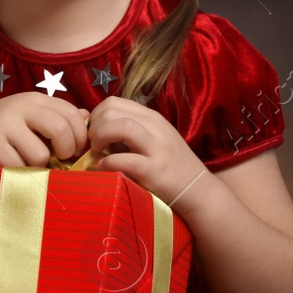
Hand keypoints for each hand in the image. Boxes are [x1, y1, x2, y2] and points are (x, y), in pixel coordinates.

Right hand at [0, 92, 90, 166]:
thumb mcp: (29, 117)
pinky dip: (19, 174)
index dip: (80, 136)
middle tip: (58, 160)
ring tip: (27, 163)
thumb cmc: (2, 129)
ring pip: (40, 154)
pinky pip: (18, 166)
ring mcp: (4, 123)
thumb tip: (88, 117)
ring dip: (37, 166)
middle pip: (61, 130)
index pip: (72, 114)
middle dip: (66, 151)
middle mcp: (21, 106)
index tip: (74, 150)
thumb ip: (56, 117)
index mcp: (35, 99)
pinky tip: (12, 169)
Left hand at [87, 95, 212, 212]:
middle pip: (112, 111)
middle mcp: (154, 127)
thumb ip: (129, 130)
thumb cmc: (170, 165)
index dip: (96, 116)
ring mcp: (156, 147)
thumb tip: (97, 129)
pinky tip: (105, 167)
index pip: (113, 102)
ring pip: (121, 126)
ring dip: (100, 137)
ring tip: (99, 151)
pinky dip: (108, 162)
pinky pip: (124, 160)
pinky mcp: (154, 170)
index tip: (94, 133)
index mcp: (151, 117)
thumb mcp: (152, 138)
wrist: (197, 189)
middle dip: (94, 126)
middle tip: (94, 144)